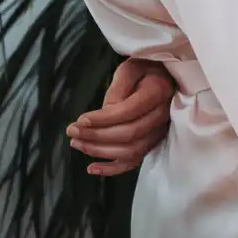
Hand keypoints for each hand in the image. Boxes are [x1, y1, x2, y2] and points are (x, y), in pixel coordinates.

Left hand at [66, 59, 175, 175]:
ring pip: (130, 151)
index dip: (102, 119)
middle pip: (129, 134)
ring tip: (77, 143)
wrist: (166, 78)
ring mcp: (159, 132)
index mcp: (157, 93)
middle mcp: (162, 116)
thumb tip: (105, 112)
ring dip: (100, 151)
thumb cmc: (146, 70)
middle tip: (71, 131)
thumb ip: (118, 88)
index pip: (127, 112)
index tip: (79, 120)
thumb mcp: (130, 68)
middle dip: (96, 136)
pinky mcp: (153, 142)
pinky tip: (91, 168)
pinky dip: (112, 169)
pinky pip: (134, 161)